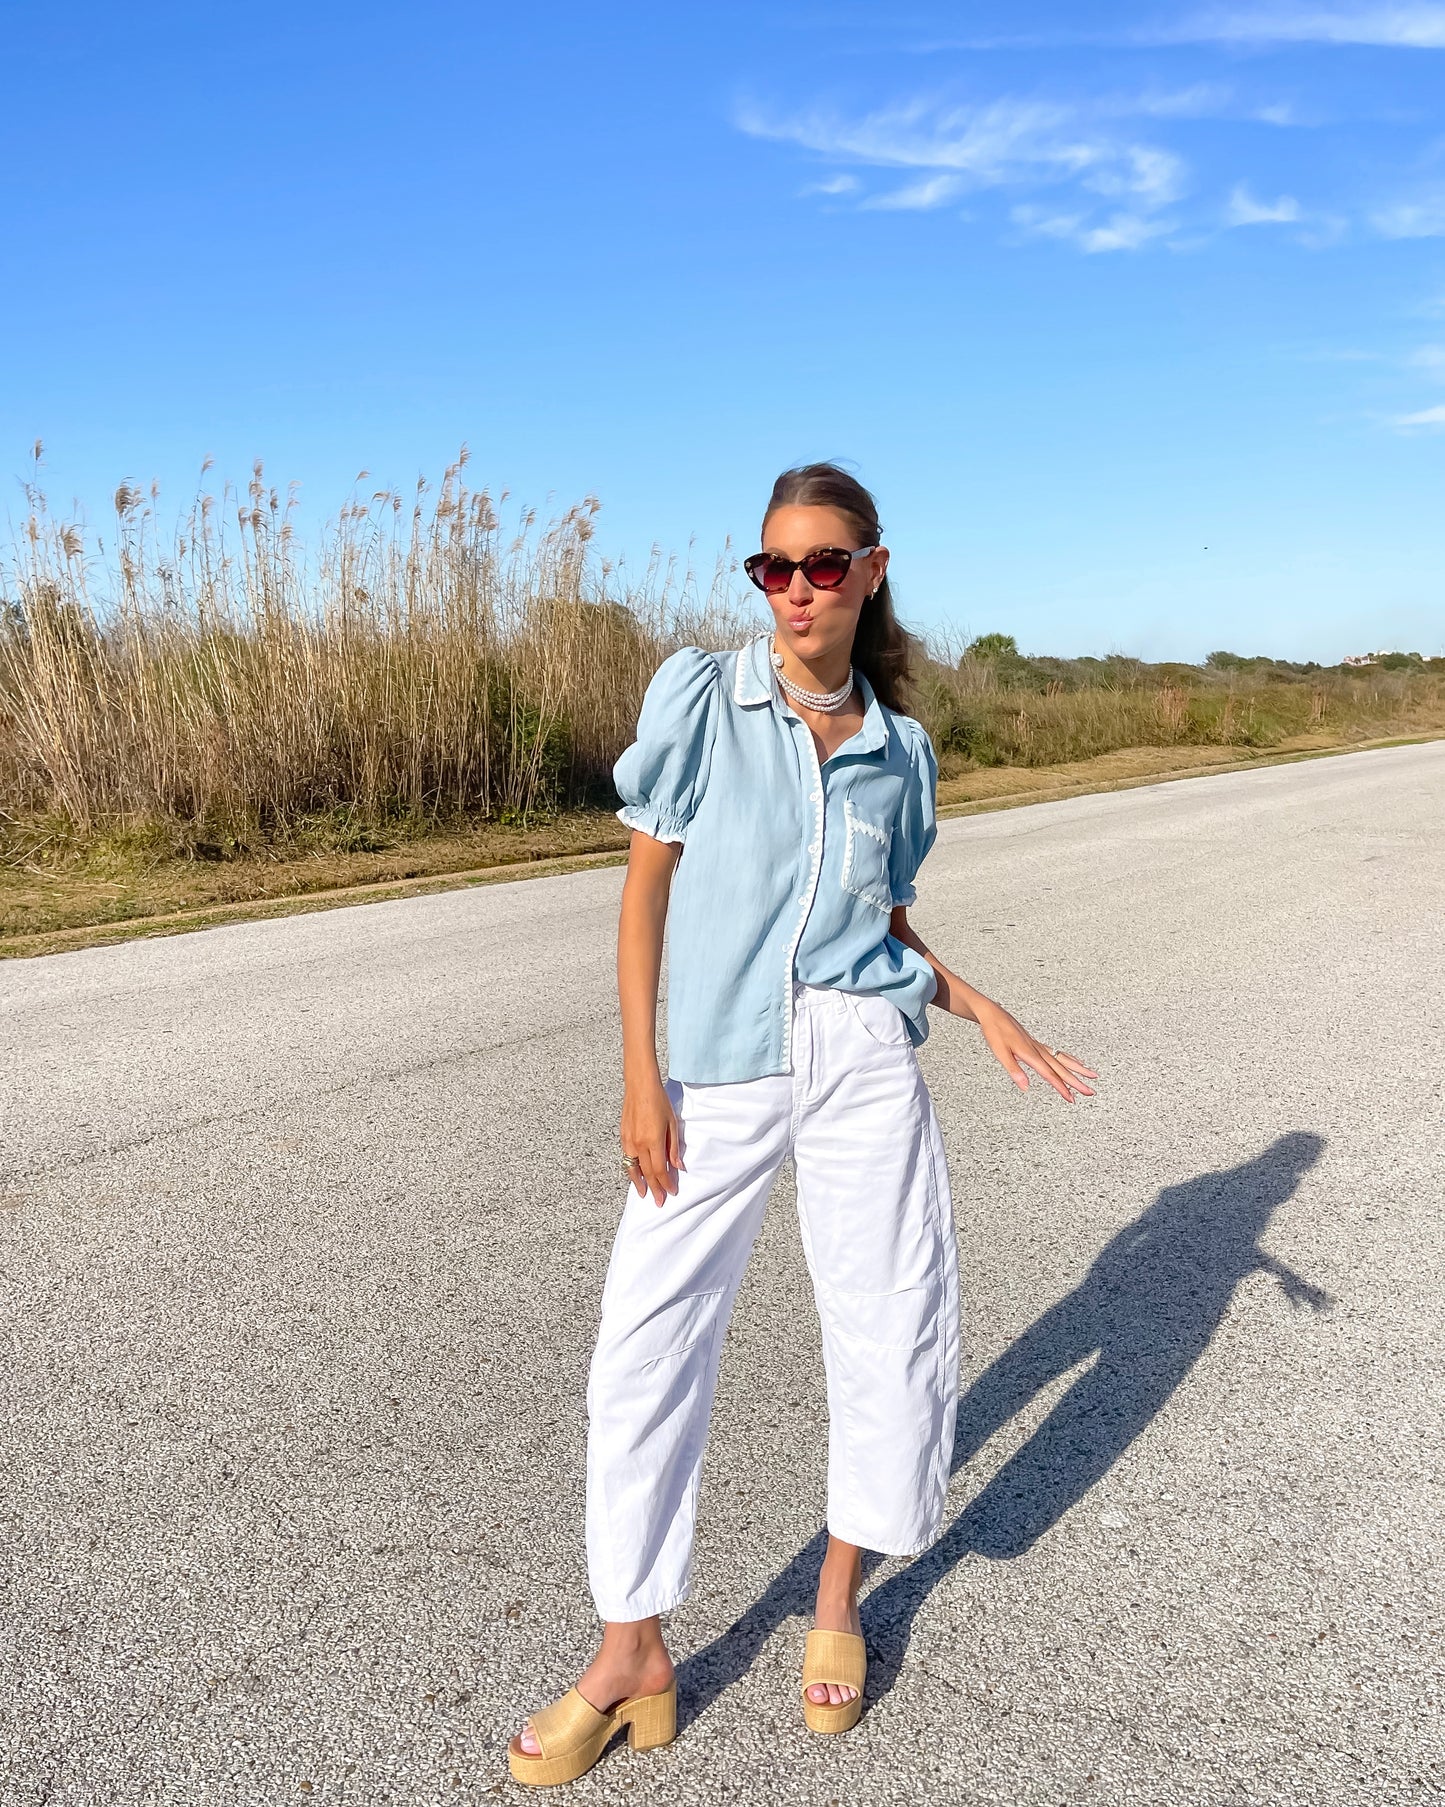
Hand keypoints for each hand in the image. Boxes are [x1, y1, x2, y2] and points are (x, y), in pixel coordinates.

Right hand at [621, 1075, 684, 1205]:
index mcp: (653, 1141)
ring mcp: (628, 1141)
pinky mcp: (623, 1136)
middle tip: (658, 1201)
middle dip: (654, 1188)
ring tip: (643, 1193)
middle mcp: (638, 1144)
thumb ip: (673, 1147)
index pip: (659, 1170)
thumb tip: (678, 1166)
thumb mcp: (672, 1124)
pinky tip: (635, 1174)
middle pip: (646, 1173)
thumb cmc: (659, 1101)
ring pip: (632, 1168)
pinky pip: (627, 1158)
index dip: (666, 1183)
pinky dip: (631, 1169)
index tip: (671, 1192)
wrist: (640, 1086)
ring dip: (639, 1183)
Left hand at [974, 1002, 1096, 1101]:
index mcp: (1030, 1053)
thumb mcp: (1000, 1052)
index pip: (1049, 1074)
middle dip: (1076, 1081)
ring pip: (1063, 1059)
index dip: (1061, 1087)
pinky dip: (1069, 1058)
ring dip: (1078, 1069)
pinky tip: (1076, 1061)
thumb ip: (1014, 1070)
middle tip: (1090, 1092)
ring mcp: (1038, 1046)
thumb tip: (1025, 1086)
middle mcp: (1037, 1049)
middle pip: (1061, 1068)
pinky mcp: (1036, 1043)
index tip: (1071, 1098)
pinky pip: (1057, 1052)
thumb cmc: (995, 1031)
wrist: (993, 1013)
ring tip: (1092, 1075)